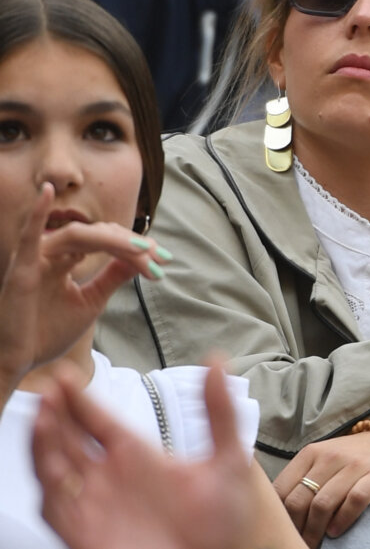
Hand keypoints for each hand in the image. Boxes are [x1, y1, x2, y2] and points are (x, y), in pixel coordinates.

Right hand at [0, 183, 171, 397]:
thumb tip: (140, 257)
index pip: (106, 242)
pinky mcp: (22, 269)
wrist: (18, 363)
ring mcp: (36, 259)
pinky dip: (36, 212)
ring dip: (115, 240)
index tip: (164, 261)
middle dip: (133, 246)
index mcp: (66, 259)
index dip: (136, 248)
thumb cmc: (48, 333)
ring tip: (143, 251)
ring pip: (80, 236)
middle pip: (99, 235)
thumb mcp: (91, 301)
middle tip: (160, 258)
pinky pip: (28, 236)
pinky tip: (47, 191)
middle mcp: (51, 254)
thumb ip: (112, 277)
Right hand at [32, 363, 266, 548]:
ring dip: (45, 442)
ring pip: (55, 467)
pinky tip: (48, 463)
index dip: (80, 399)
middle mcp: (110, 476)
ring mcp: (96, 503)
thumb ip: (220, 413)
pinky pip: (56, 507)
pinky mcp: (86, 531)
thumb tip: (219, 362)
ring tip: (44, 415)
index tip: (67, 376)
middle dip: (56, 414)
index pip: (99, 420)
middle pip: (70, 438)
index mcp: (137, 454)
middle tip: (50, 388)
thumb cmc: (222, 520)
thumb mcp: (228, 460)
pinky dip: (47, 485)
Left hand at [274, 431, 369, 546]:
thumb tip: (276, 511)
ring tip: (315, 543)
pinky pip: (354, 501)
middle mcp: (331, 456)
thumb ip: (302, 478)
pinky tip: (336, 532)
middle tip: (298, 542)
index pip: (282, 489)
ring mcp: (356, 464)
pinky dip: (342, 521)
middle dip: (295, 528)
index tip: (282, 531)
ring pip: (323, 504)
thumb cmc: (354, 458)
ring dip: (315, 531)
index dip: (278, 516)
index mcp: (312, 453)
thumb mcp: (325, 459)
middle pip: (300, 500)